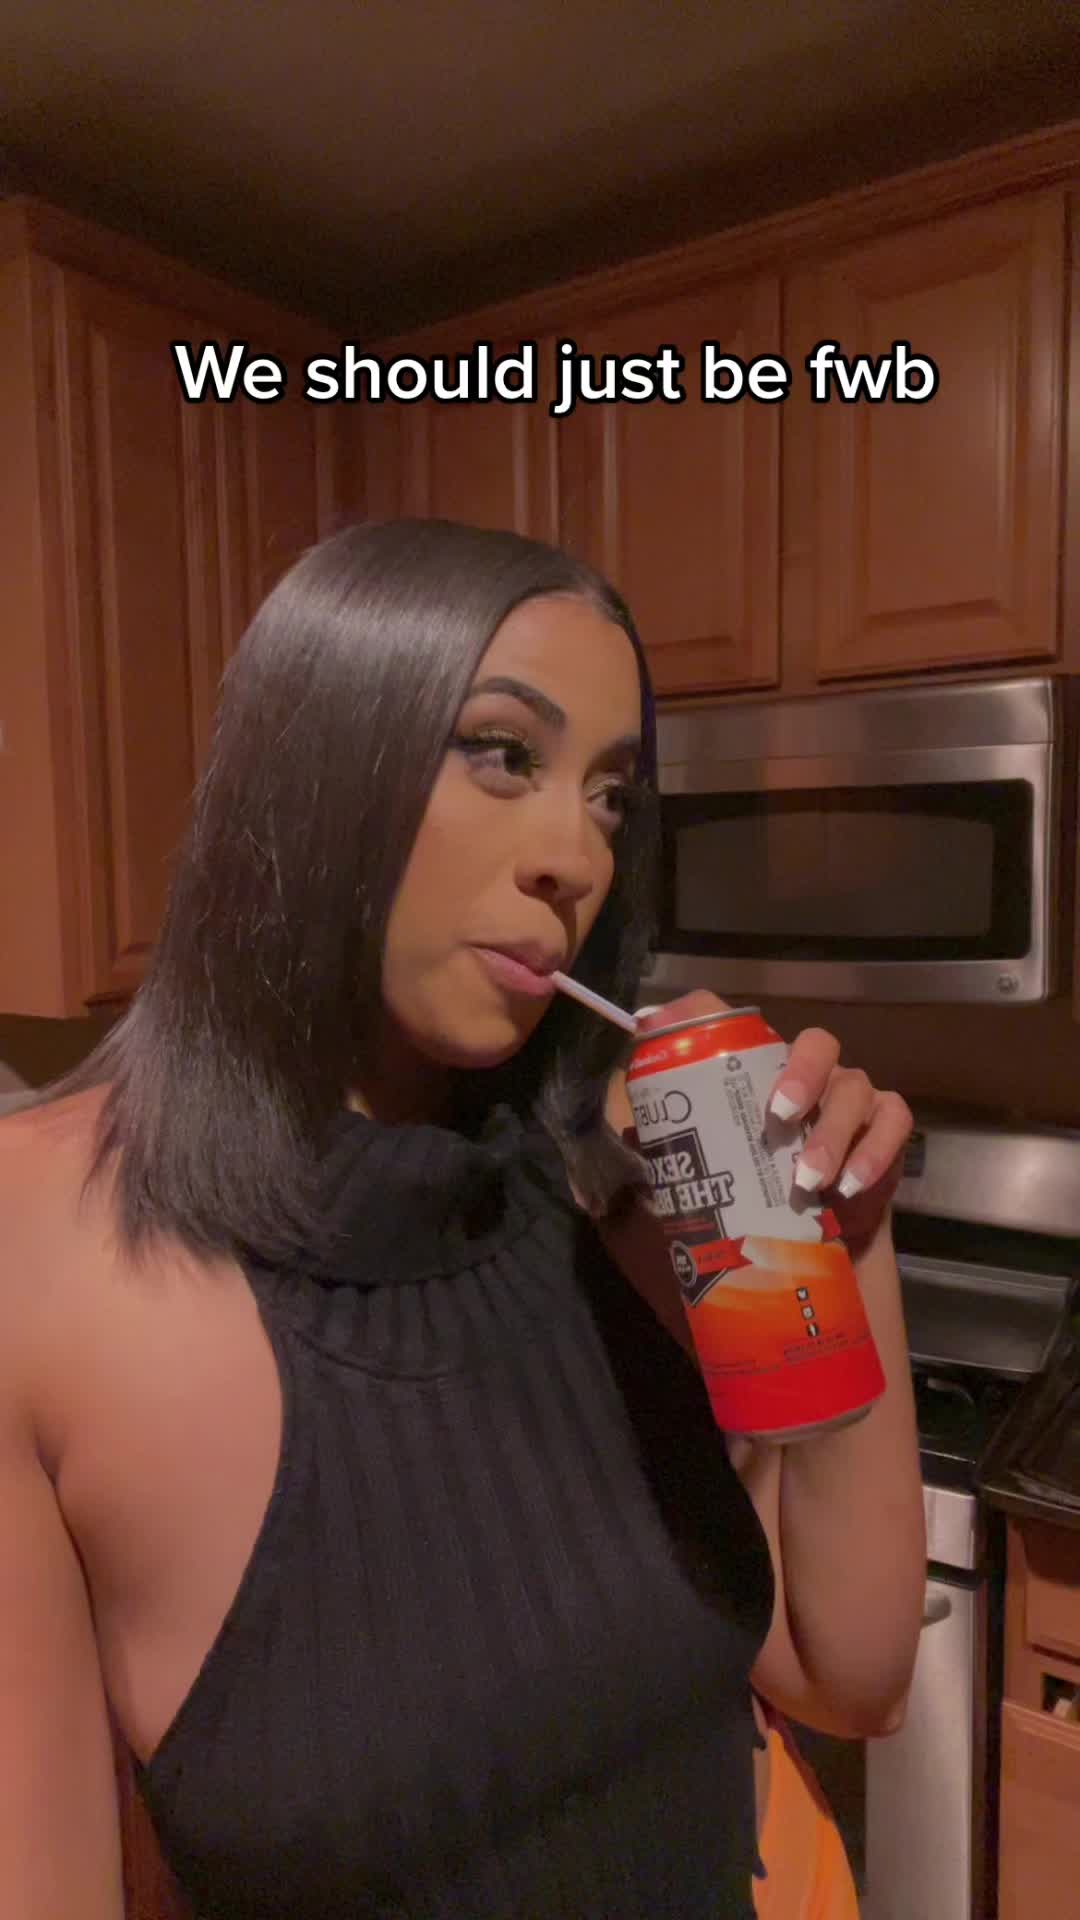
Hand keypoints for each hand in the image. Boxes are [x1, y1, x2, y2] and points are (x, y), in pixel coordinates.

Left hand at [635, 992, 912, 1255]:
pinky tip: (848, 1186)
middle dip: (801, 1073)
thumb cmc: (743, 1211)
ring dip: (832, 1132)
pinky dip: (874, 1152)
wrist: (804, 1262)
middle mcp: (807, 1079)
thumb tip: (628, 1113)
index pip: (741, 1030)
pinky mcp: (887, 1134)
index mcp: (757, 1079)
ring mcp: (852, 1102)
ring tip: (807, 1180)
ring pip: (855, 1086)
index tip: (678, 1035)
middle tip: (779, 1116)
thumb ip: (661, 1146)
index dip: (712, 1019)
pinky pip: (894, 1122)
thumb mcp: (691, 1182)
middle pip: (818, 1043)